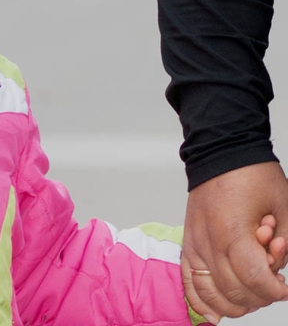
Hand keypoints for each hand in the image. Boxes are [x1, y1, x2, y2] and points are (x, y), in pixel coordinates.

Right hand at [182, 162, 287, 323]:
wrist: (221, 155)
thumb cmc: (253, 176)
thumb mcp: (284, 208)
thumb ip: (283, 245)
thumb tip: (275, 272)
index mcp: (232, 232)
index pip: (254, 280)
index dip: (275, 290)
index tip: (284, 286)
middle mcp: (208, 242)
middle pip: (233, 292)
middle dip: (259, 296)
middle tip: (272, 283)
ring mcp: (195, 244)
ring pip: (211, 293)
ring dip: (235, 303)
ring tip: (251, 291)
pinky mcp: (188, 243)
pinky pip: (189, 281)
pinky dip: (200, 302)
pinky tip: (214, 315)